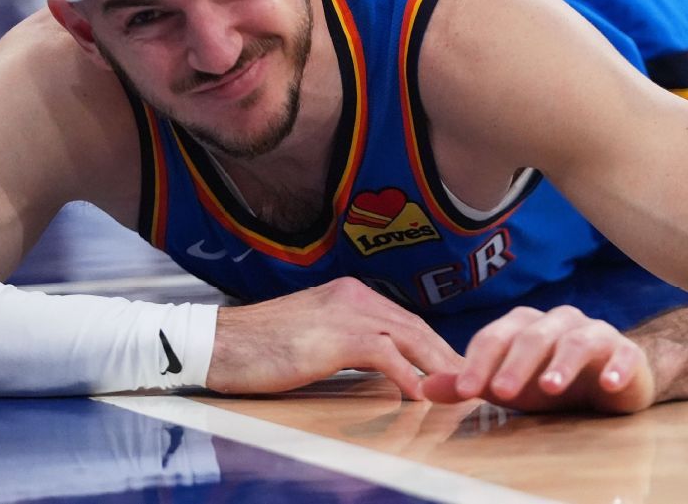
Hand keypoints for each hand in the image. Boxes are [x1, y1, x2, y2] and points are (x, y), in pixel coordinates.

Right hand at [205, 277, 462, 399]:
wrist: (218, 343)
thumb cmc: (257, 347)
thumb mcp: (311, 337)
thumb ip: (345, 342)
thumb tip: (377, 365)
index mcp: (349, 294)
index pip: (404, 320)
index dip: (431, 345)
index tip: (451, 368)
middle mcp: (354, 296)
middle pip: (416, 327)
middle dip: (445, 355)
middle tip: (469, 381)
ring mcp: (346, 314)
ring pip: (409, 337)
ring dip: (438, 366)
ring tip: (459, 389)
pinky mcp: (336, 337)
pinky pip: (386, 355)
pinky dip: (408, 375)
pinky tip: (420, 395)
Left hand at [421, 306, 654, 412]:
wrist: (612, 379)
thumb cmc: (550, 379)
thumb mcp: (507, 386)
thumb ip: (469, 384)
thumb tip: (424, 387)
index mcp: (523, 325)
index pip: (495, 338)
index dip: (478, 362)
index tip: (464, 391)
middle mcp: (556, 322)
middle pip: (532, 336)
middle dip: (514, 364)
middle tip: (500, 391)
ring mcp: (592, 332)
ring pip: (574, 341)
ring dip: (561, 364)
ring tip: (550, 387)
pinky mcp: (625, 351)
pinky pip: (621, 354)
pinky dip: (614, 367)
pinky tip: (606, 384)